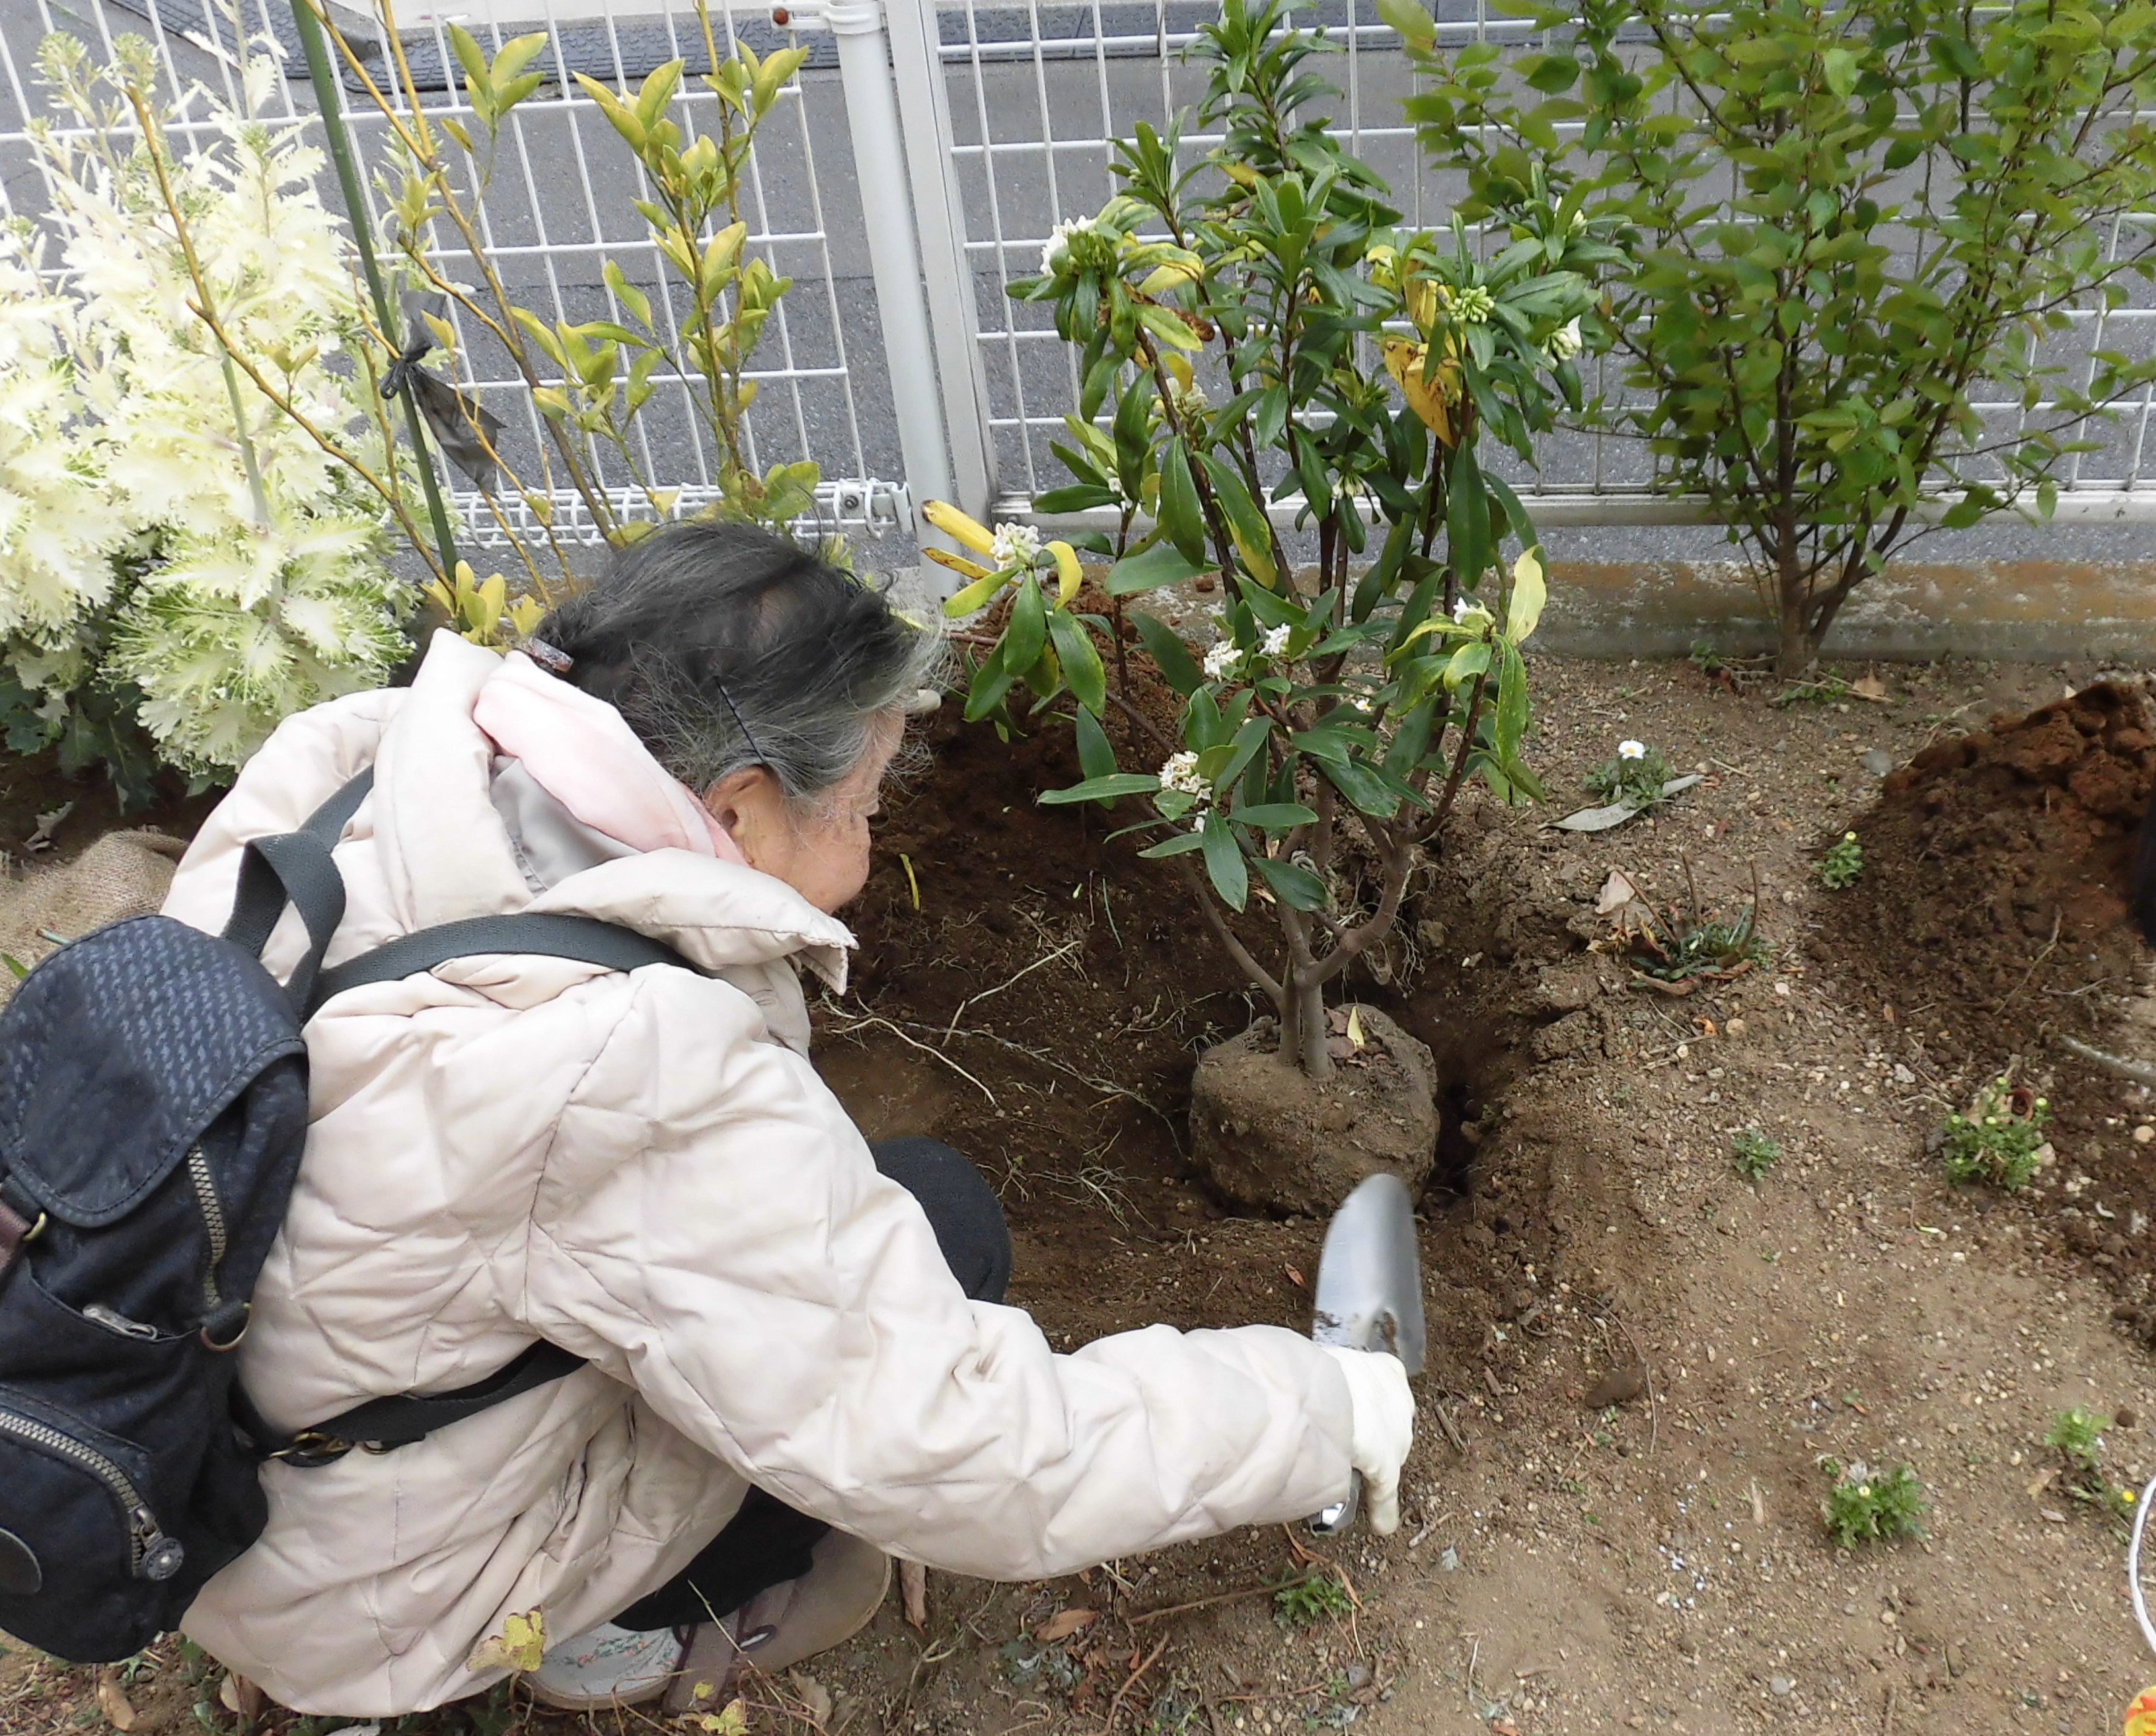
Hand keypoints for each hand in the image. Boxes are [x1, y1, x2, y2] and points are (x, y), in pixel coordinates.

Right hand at [1318, 1346, 1413, 1533]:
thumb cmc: (1319, 1372)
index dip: (1366, 1403)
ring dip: (1372, 1468)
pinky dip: (1382, 1510)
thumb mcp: (1326, 1367)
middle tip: (1345, 1441)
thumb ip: (1322, 1379)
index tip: (1352, 1408)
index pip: (1385, 1389)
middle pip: (1389, 1425)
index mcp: (1387, 1371)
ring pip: (1386, 1458)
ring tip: (1349, 1475)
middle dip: (1370, 1434)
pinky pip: (1385, 1494)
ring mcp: (1398, 1438)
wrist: (1330, 1393)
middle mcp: (1401, 1403)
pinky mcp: (1389, 1469)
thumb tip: (1291, 1384)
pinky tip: (1382, 1524)